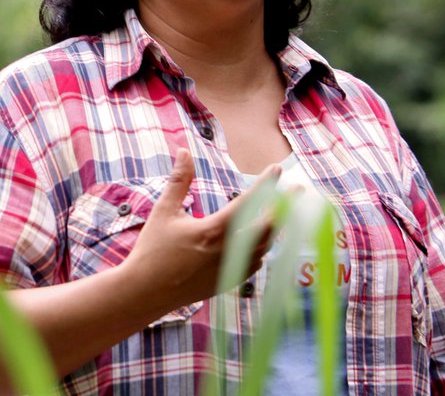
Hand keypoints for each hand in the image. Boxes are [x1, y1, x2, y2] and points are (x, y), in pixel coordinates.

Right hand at [121, 148, 277, 313]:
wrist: (145, 292)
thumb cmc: (152, 250)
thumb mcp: (164, 211)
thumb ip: (178, 181)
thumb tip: (184, 152)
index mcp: (213, 231)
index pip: (247, 203)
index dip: (265, 184)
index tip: (277, 169)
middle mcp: (227, 251)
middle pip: (268, 227)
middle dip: (285, 206)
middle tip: (298, 190)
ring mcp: (230, 269)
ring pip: (265, 247)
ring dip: (276, 228)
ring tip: (283, 212)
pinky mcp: (227, 283)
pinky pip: (255, 263)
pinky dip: (263, 248)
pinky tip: (262, 241)